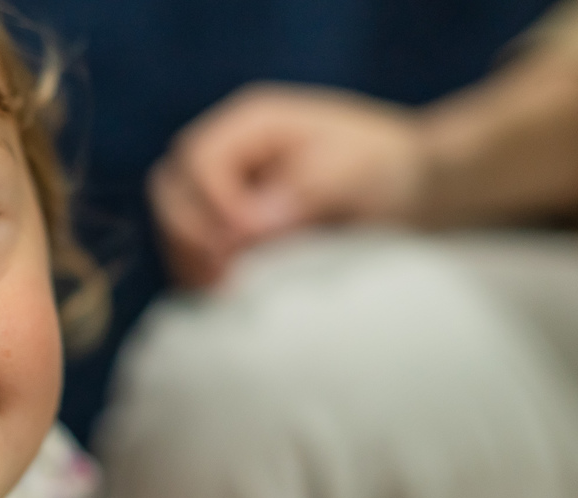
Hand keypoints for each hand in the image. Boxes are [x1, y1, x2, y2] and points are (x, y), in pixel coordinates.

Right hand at [148, 84, 424, 287]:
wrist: (405, 188)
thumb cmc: (383, 166)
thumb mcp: (355, 168)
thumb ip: (305, 189)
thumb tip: (252, 224)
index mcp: (252, 123)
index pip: (201, 158)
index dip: (213, 201)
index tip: (244, 239)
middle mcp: (226, 153)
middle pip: (172, 187)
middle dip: (189, 234)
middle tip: (222, 275)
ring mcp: (220, 189)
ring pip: (174, 221)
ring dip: (189, 258)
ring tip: (221, 292)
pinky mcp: (224, 225)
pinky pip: (191, 248)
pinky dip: (199, 271)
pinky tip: (222, 295)